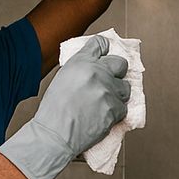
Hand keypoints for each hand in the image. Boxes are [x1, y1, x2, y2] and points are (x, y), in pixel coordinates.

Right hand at [0, 37, 129, 178]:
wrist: (55, 134)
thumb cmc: (53, 111)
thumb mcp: (62, 79)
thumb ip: (80, 70)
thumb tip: (92, 70)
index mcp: (81, 62)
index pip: (100, 44)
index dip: (104, 49)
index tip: (105, 54)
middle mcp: (97, 72)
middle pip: (120, 63)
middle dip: (117, 71)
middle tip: (109, 81)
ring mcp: (108, 90)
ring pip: (125, 87)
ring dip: (117, 94)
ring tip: (104, 103)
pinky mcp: (115, 109)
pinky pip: (123, 107)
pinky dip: (115, 112)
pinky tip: (102, 116)